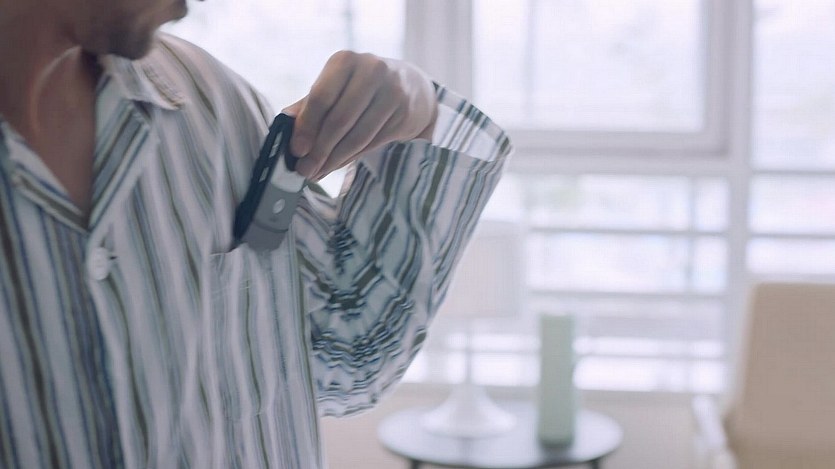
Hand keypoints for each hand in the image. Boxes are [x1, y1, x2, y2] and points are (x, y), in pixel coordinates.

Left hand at [283, 51, 437, 180]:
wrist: (412, 87)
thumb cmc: (363, 87)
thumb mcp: (337, 86)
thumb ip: (311, 103)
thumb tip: (285, 123)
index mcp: (345, 61)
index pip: (321, 97)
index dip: (307, 126)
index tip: (296, 150)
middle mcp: (371, 71)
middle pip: (340, 119)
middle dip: (320, 149)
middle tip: (305, 169)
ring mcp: (392, 92)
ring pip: (358, 135)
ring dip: (335, 159)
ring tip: (318, 172)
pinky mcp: (404, 113)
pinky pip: (373, 143)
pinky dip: (352, 158)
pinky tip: (338, 165)